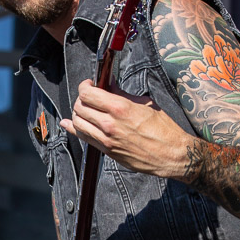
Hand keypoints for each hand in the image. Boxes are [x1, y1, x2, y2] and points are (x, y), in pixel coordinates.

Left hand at [61, 79, 187, 177]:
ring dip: (77, 113)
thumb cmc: (163, 129)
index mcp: (120, 108)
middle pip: (80, 107)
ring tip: (84, 108)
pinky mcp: (106, 150)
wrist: (170, 154)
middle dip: (81, 98)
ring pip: (77, 122)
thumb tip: (110, 84)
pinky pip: (83, 137)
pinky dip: (73, 128)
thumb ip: (122, 94)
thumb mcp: (144, 103)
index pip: (88, 93)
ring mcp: (106, 139)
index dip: (84, 86)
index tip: (89, 84)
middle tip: (88, 96)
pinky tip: (69, 123)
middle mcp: (109, 124)